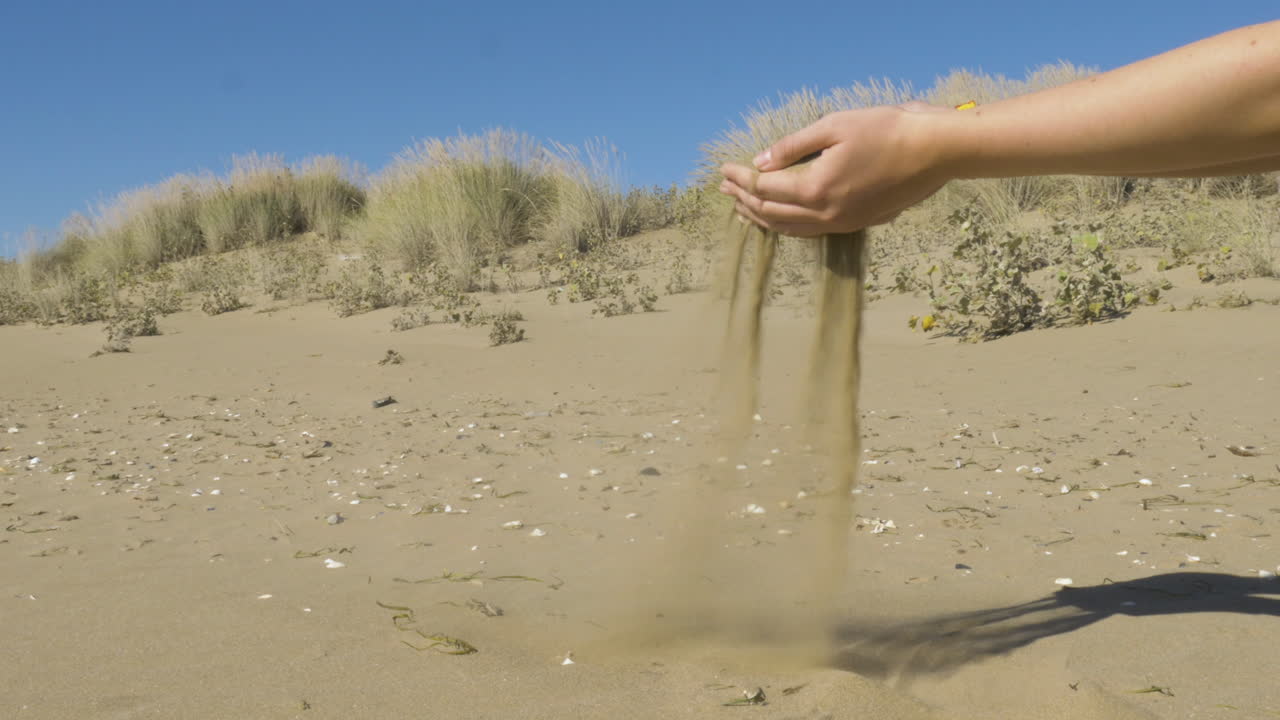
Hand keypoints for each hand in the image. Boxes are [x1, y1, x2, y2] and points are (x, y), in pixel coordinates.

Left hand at [719, 102, 952, 236]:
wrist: (935, 150)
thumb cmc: (887, 129)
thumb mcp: (834, 126)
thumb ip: (793, 146)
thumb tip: (760, 161)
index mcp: (817, 188)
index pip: (765, 189)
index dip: (741, 179)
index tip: (724, 169)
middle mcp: (826, 214)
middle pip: (772, 214)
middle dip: (744, 200)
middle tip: (725, 188)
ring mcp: (842, 223)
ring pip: (790, 228)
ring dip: (762, 218)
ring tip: (742, 207)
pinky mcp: (856, 223)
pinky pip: (811, 230)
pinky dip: (787, 224)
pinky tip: (780, 217)